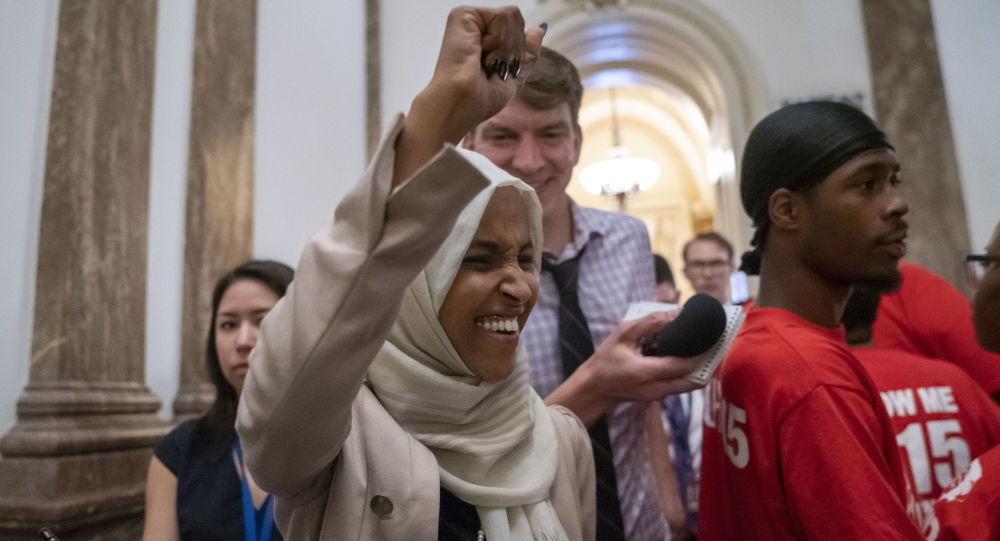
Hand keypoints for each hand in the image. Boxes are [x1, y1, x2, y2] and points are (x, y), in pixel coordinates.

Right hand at [420, 5, 544, 141]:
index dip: (516, 53)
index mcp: (481, 41)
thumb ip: (526, 53)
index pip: (517, 32)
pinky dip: (500, 40)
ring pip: (512, 15)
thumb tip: (539, 29)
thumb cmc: (478, 99)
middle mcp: (473, 28)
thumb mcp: (512, 77)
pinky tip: (480, 52)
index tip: (496, 72)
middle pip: (517, 21)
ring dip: (506, 47)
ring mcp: (468, 19)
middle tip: (490, 67)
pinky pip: (504, 15)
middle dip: (513, 49)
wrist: (460, 104)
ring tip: (484, 61)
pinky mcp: (464, 14)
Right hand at [545, 310, 703, 425]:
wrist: (593, 388)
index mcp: (647, 373)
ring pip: (690, 385)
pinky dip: (688, 373)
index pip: (684, 365)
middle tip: (714, 344)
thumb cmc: (605, 360)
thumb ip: (649, 323)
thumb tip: (675, 313)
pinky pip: (680, 386)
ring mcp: (658, 396)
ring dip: (699, 369)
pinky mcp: (658, 397)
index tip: (710, 335)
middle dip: (707, 362)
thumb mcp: (622, 334)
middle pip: (695, 381)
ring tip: (703, 348)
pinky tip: (687, 357)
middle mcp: (656, 389)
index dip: (701, 351)